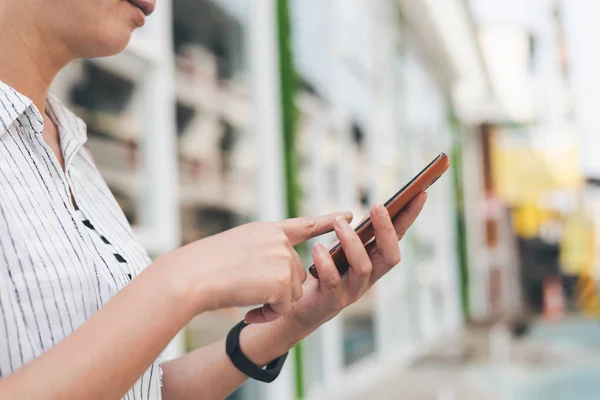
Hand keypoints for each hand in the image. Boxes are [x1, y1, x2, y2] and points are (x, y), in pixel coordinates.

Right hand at [172, 212, 352, 319]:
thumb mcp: (238, 247)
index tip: (348, 215)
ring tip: (246, 295)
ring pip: (292, 291)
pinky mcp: (282, 281)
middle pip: (295, 273)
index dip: (327, 220)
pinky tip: (250, 307)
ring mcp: (282, 259)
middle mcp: (279, 241)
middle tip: (247, 288)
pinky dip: (269, 313)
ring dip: (273, 301)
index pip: (304, 225)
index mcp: (268, 230)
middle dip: (277, 288)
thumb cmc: (204, 265)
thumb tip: (283, 276)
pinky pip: (285, 307)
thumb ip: (264, 252)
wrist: (192, 276)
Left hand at [254, 193, 426, 330]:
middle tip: (377, 206)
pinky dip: (326, 262)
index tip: (420, 193)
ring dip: (352, 241)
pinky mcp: (332, 301)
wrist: (296, 307)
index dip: (409, 217)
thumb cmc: (317, 274)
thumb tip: (347, 214)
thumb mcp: (334, 250)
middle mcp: (368, 277)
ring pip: (364, 267)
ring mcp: (352, 291)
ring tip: (338, 222)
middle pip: (390, 255)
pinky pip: (333, 281)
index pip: (397, 237)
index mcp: (372, 261)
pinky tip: (317, 248)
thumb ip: (344, 236)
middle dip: (387, 230)